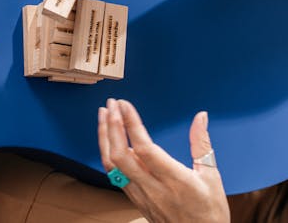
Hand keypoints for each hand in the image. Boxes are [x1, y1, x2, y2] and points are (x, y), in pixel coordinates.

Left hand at [98, 99, 228, 222]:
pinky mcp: (134, 199)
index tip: (124, 105)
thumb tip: (200, 117)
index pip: (145, 149)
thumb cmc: (209, 212)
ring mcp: (141, 195)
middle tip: (111, 104)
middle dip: (112, 126)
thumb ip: (202, 144)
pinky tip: (108, 139)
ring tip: (104, 115)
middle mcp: (154, 188)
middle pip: (121, 155)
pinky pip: (114, 174)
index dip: (131, 124)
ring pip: (112, 164)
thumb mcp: (212, 177)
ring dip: (105, 137)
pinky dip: (108, 152)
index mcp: (175, 180)